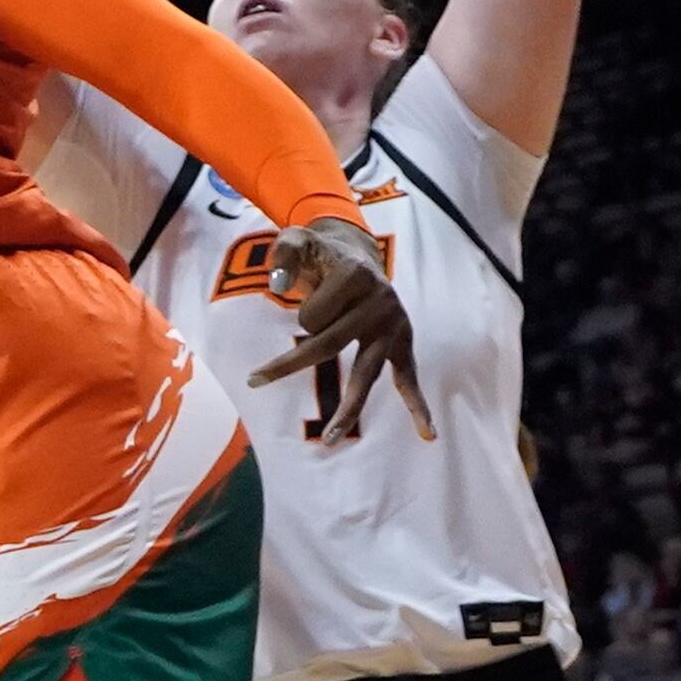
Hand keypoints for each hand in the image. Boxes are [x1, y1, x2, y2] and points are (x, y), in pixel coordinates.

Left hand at [248, 218, 432, 442]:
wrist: (357, 254)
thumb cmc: (320, 254)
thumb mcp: (298, 240)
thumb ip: (283, 254)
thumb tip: (277, 285)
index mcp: (355, 275)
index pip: (312, 317)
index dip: (297, 316)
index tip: (301, 302)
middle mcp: (379, 301)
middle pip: (329, 345)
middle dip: (292, 361)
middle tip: (253, 380)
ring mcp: (393, 326)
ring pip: (366, 374)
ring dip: (347, 410)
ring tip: (328, 440)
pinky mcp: (403, 343)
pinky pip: (409, 379)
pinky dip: (418, 407)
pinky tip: (427, 434)